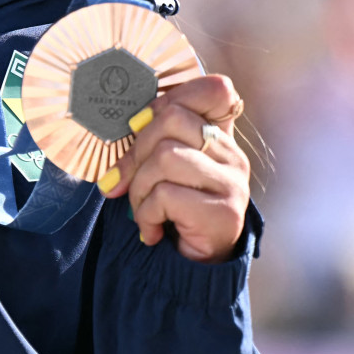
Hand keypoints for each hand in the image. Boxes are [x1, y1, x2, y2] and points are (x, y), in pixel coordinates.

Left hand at [96, 74, 249, 262]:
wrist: (195, 266)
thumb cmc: (173, 209)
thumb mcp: (162, 168)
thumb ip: (152, 140)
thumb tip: (121, 135)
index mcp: (218, 135)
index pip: (215, 88)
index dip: (170, 99)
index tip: (143, 128)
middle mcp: (232, 154)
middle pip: (171, 119)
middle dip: (136, 152)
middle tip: (127, 184)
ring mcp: (233, 182)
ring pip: (164, 157)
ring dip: (138, 189)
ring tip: (142, 210)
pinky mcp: (224, 213)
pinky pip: (166, 195)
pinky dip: (146, 215)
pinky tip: (152, 230)